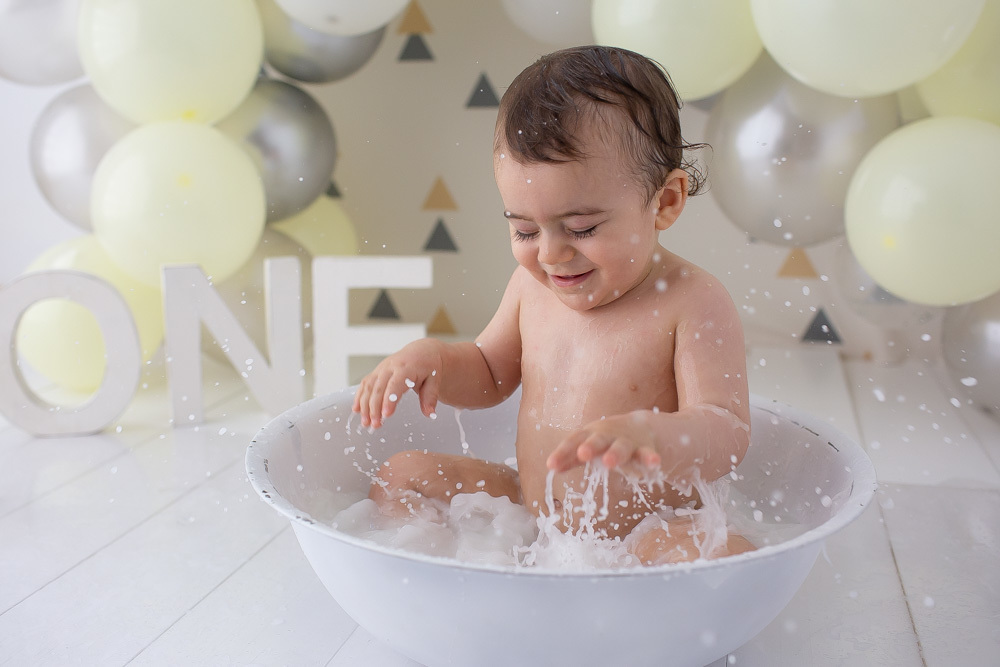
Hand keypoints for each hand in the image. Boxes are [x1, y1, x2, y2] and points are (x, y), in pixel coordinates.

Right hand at [352, 339, 442, 427]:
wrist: (422, 352)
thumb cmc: (428, 366)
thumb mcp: (434, 380)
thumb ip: (430, 397)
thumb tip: (430, 413)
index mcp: (406, 368)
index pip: (395, 385)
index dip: (389, 400)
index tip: (386, 415)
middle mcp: (390, 367)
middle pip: (378, 388)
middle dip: (374, 408)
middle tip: (375, 424)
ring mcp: (381, 369)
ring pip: (368, 387)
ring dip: (364, 405)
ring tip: (366, 422)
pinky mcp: (376, 372)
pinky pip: (365, 384)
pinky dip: (359, 397)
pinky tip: (357, 410)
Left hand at [546, 412, 661, 472]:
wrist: (638, 427)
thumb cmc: (605, 441)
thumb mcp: (587, 446)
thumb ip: (570, 457)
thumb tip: (551, 468)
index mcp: (590, 435)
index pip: (574, 441)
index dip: (562, 452)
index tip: (551, 465)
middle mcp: (607, 436)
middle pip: (598, 440)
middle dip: (590, 446)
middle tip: (582, 454)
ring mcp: (626, 441)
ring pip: (621, 447)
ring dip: (616, 453)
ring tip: (610, 463)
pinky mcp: (645, 448)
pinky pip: (648, 454)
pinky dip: (651, 457)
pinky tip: (655, 463)